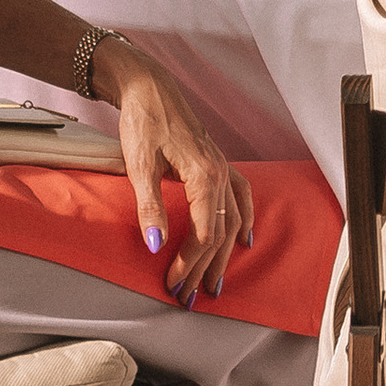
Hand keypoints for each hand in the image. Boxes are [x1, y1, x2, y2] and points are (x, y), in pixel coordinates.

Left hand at [96, 43, 254, 301]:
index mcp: (205, 176)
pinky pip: (241, 196)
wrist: (148, 88)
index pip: (204, 233)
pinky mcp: (218, 163)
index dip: (190, 263)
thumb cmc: (143, 123)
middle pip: (221, 232)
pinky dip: (246, 219)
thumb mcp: (139, 166)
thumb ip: (150, 207)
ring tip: (215, 283)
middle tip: (191, 297)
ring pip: (233, 219)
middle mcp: (221, 174)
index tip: (173, 285)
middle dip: (206, 267)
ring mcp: (223, 168)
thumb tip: (154, 247)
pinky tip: (246, 237)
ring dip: (225, 254)